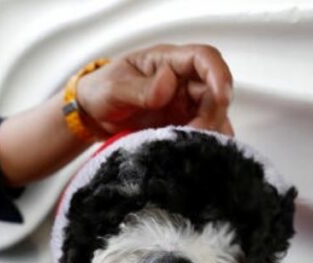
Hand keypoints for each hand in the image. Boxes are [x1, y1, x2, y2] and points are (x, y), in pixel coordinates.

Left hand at [76, 44, 234, 135]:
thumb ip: (139, 88)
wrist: (90, 116)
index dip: (218, 74)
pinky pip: (201, 132)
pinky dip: (202, 143)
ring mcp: (183, 103)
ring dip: (210, 131)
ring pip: (213, 114)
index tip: (222, 97)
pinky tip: (194, 155)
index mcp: (166, 61)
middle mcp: (181, 80)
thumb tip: (169, 83)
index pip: (203, 58)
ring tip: (193, 148)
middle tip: (194, 134)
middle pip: (214, 91)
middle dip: (212, 114)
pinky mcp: (181, 124)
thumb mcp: (113, 89)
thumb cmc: (100, 92)